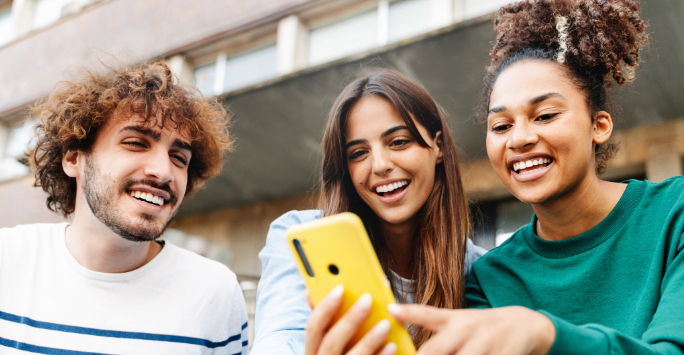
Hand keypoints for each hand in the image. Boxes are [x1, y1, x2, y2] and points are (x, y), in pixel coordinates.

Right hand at [305, 285, 397, 354]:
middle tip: (368, 299)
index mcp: (313, 349)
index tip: (340, 288)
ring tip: (385, 323)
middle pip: (331, 342)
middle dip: (349, 320)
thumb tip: (315, 291)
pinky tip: (392, 346)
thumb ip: (325, 321)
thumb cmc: (340, 354)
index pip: (313, 327)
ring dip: (369, 340)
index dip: (325, 307)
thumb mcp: (325, 342)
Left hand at [388, 304, 554, 354]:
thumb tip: (395, 313)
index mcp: (455, 319)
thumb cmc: (481, 326)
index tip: (391, 310)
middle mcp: (468, 329)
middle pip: (437, 350)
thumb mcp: (457, 319)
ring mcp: (485, 343)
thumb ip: (429, 320)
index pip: (429, 314)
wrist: (525, 326)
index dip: (409, 312)